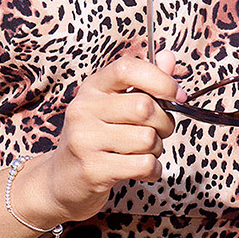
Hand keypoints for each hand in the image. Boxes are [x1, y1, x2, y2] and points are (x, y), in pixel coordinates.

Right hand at [11, 50, 185, 227]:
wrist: (61, 181)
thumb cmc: (95, 139)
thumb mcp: (114, 105)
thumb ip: (144, 82)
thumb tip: (169, 57)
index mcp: (92, 88)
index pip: (127, 68)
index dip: (160, 79)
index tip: (177, 95)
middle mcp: (84, 110)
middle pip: (144, 107)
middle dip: (164, 122)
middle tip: (159, 131)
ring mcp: (85, 140)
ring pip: (147, 138)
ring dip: (157, 149)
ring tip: (144, 151)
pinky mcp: (92, 170)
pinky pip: (144, 165)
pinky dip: (153, 169)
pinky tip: (143, 169)